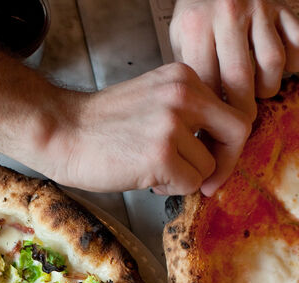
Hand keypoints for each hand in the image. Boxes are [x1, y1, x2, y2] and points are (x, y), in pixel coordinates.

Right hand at [41, 63, 253, 195]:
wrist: (62, 132)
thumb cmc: (102, 125)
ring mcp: (173, 124)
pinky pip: (189, 184)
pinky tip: (146, 178)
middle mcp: (183, 94)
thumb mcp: (154, 101)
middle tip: (206, 180)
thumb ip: (188, 114)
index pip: (232, 109)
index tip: (213, 157)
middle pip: (237, 132)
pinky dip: (170, 189)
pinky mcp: (162, 155)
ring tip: (155, 171)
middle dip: (226, 162)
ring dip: (186, 178)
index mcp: (184, 77)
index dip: (227, 141)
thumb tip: (221, 150)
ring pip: (209, 166)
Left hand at [170, 0, 298, 112]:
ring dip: (267, 86)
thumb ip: (191, 71)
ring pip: (273, 62)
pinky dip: (296, 62)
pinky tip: (282, 68)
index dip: (213, 111)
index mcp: (196, 25)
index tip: (216, 126)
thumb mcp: (180, 36)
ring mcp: (259, 7)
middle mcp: (228, 13)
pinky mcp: (282, 5)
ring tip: (257, 90)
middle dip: (242, 110)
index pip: (208, 82)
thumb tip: (202, 118)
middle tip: (241, 121)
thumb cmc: (198, 12)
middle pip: (241, 78)